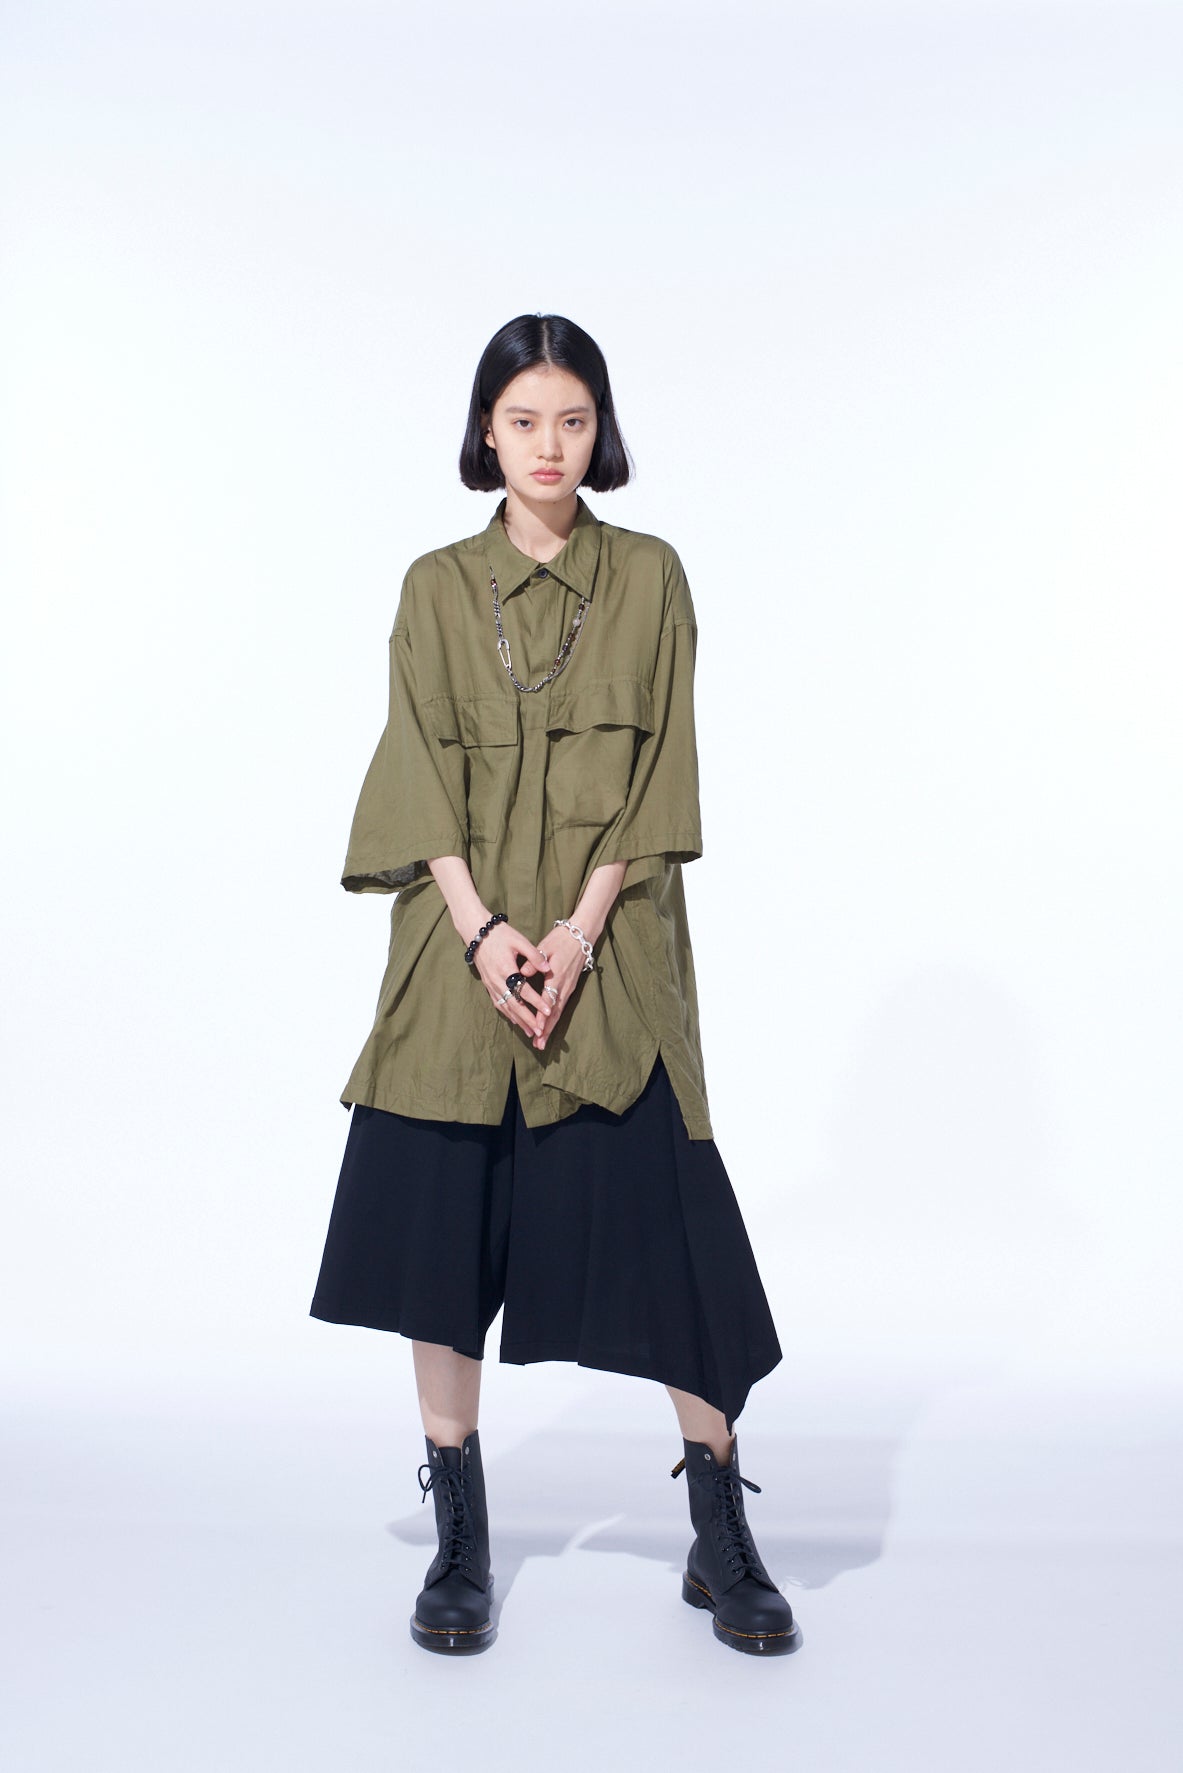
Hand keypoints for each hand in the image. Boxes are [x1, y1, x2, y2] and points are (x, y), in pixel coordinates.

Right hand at [473, 922, 554, 1042]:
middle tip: (539, 1031)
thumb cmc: (500, 934)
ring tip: (530, 1032)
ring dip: (518, 1021)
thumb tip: (548, 969)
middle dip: (528, 1019)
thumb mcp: (519, 941)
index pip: (524, 990)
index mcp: (506, 969)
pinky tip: (515, 1021)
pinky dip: (507, 1014)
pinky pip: (498, 1003)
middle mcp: (497, 980)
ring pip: (506, 1007)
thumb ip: (534, 955)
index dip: (536, 1002)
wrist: (476, 932)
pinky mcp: (488, 985)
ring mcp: (491, 984)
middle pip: (514, 1004)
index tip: (548, 1011)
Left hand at [526, 924, 589, 1051]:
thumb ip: (533, 962)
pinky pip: (562, 1005)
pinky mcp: (570, 986)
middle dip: (546, 1029)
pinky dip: (555, 1018)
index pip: (548, 1002)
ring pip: (559, 1011)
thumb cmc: (562, 939)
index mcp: (556, 977)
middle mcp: (564, 986)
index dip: (541, 1017)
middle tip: (539, 1045)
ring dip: (551, 1027)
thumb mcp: (545, 947)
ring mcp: (569, 987)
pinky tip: (549, 1025)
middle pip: (555, 1013)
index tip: (536, 1030)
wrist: (583, 934)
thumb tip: (520, 973)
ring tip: (542, 1041)